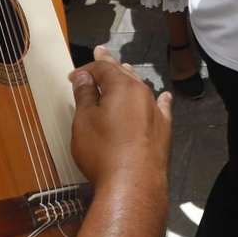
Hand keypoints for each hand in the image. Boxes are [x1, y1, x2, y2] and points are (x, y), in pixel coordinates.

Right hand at [70, 47, 172, 187]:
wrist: (134, 183)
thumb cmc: (103, 152)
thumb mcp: (84, 122)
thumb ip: (85, 97)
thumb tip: (85, 78)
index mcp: (122, 87)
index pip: (102, 69)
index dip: (86, 70)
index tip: (72, 77)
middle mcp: (142, 93)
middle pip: (124, 73)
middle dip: (110, 65)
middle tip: (101, 53)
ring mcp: (155, 111)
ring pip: (141, 88)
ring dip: (130, 78)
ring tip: (125, 69)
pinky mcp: (164, 130)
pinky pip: (162, 108)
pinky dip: (159, 101)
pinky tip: (164, 96)